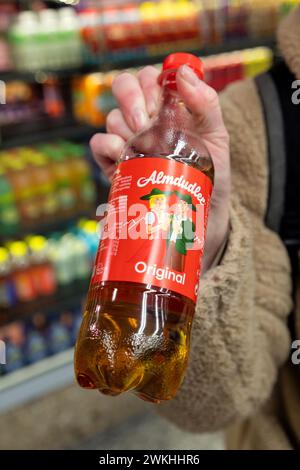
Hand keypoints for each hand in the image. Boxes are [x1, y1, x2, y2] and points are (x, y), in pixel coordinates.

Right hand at [91, 65, 229, 271]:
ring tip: (145, 146)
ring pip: (112, 116)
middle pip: (123, 87)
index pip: (148, 77)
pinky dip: (108, 145)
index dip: (150, 82)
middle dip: (133, 98)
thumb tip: (182, 72)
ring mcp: (127, 141)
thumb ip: (206, 102)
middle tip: (147, 121)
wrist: (200, 213)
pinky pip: (99, 143)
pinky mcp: (115, 164)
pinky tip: (124, 155)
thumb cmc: (210, 173)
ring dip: (126, 127)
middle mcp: (144, 120)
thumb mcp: (217, 137)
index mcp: (167, 108)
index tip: (162, 101)